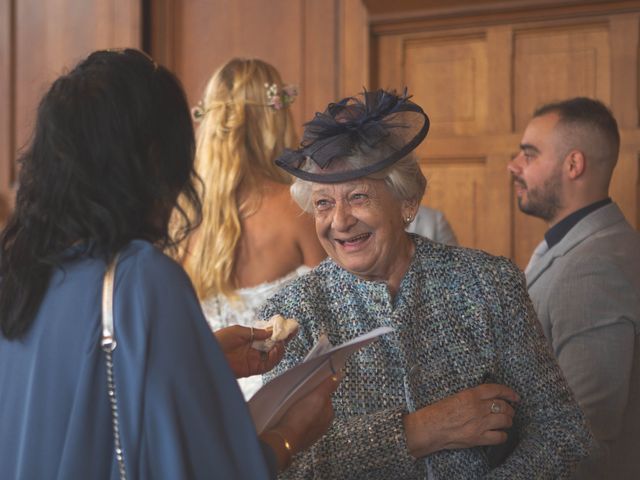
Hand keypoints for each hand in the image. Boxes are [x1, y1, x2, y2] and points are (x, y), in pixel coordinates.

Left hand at [214, 325, 289, 377]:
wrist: (205, 355)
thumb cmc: (218, 340)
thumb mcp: (238, 331)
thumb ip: (255, 332)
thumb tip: (271, 330)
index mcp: (250, 339)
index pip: (268, 336)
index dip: (279, 332)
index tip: (289, 327)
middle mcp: (253, 350)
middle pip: (273, 347)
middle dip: (283, 340)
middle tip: (289, 333)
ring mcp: (253, 360)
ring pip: (273, 357)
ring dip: (280, 350)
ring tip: (281, 343)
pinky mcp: (251, 369)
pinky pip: (267, 366)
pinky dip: (274, 359)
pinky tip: (275, 350)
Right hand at [260, 373, 340, 471]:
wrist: (285, 438)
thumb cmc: (300, 418)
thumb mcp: (317, 396)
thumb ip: (328, 385)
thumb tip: (339, 375)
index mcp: (329, 414)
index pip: (325, 397)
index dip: (316, 391)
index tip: (308, 388)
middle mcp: (323, 425)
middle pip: (317, 406)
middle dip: (310, 401)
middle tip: (300, 396)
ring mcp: (312, 432)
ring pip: (308, 416)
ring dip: (302, 411)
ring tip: (293, 407)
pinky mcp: (302, 438)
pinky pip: (301, 424)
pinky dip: (297, 420)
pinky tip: (290, 418)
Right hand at [404, 383, 519, 457]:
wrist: (429, 428)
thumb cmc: (438, 412)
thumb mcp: (456, 397)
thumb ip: (473, 397)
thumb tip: (489, 399)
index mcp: (470, 395)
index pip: (496, 390)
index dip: (509, 392)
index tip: (515, 396)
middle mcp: (477, 408)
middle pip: (503, 406)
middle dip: (509, 409)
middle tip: (509, 411)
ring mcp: (479, 424)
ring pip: (505, 421)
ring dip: (508, 421)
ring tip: (505, 422)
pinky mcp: (478, 438)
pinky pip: (500, 437)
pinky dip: (503, 435)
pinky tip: (499, 434)